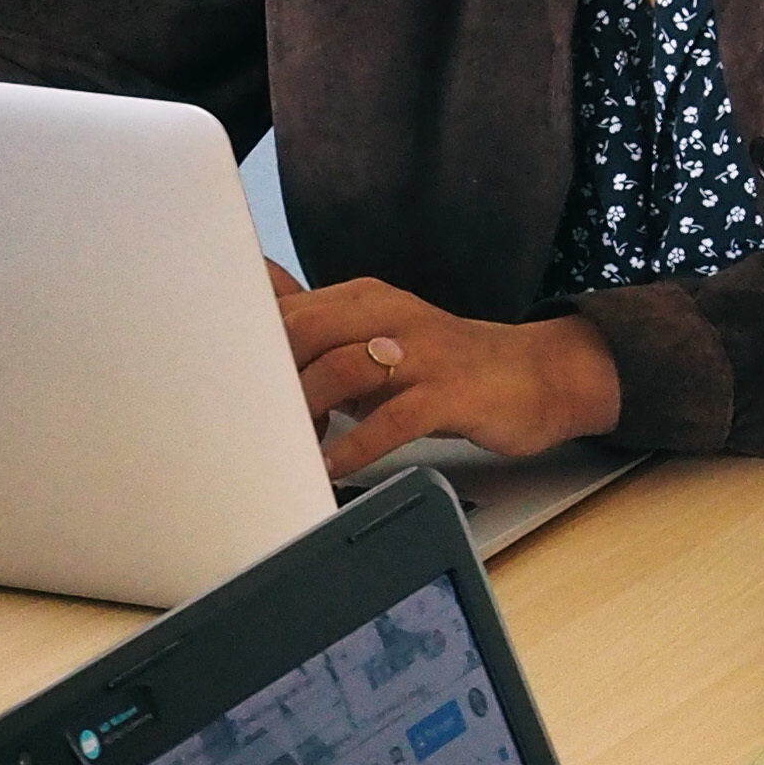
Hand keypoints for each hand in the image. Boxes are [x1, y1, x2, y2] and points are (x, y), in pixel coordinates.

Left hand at [281, 277, 623, 474]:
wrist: (534, 375)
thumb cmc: (445, 365)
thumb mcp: (377, 336)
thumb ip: (321, 324)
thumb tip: (255, 300)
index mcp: (364, 299)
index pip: (286, 310)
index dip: (249, 352)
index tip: (229, 390)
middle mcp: (390, 316)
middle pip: (303, 330)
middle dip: (269, 379)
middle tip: (252, 421)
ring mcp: (422, 353)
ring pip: (341, 370)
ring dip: (306, 413)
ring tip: (292, 447)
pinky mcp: (451, 392)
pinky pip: (393, 419)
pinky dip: (357, 446)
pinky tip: (335, 465)